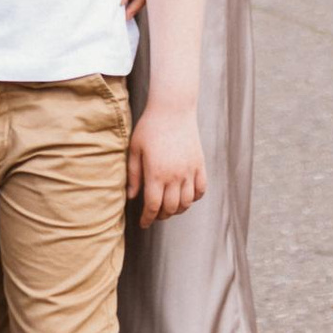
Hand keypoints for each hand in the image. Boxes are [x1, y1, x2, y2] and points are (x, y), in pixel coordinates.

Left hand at [125, 96, 204, 227]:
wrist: (173, 109)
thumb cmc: (150, 127)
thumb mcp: (135, 149)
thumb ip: (133, 175)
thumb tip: (131, 197)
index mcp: (156, 173)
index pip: (153, 206)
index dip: (147, 218)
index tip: (143, 223)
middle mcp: (175, 176)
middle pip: (171, 208)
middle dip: (161, 216)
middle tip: (154, 214)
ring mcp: (190, 171)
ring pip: (186, 203)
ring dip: (177, 210)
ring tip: (169, 207)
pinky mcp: (200, 165)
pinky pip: (201, 190)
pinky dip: (194, 198)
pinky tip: (185, 196)